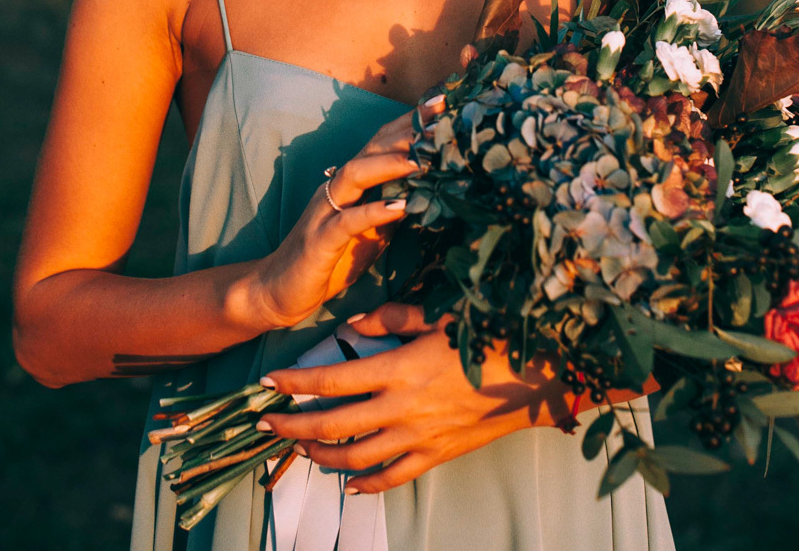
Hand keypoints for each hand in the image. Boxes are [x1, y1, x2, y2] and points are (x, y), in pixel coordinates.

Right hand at [250, 107, 438, 332]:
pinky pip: (347, 221)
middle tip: (441, 116)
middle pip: (372, 148)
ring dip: (389, 164)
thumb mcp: (373, 232)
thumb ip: (395, 209)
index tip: (443, 104)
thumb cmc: (331, 260)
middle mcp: (337, 187)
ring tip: (422, 160)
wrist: (281, 291)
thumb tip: (435, 192)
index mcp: (352, 183)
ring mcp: (326, 210)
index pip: (382, 142)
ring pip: (356, 174)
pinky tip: (399, 207)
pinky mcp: (320, 240)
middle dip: (406, 131)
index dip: (410, 122)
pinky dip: (373, 211)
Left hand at [255, 302, 569, 492]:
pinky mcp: (435, 456)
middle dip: (292, 425)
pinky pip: (393, 478)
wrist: (534, 379)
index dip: (296, 382)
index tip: (267, 382)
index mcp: (400, 368)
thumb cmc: (486, 337)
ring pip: (356, 458)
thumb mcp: (438, 314)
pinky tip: (349, 483)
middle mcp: (402, 409)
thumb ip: (392, 314)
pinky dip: (366, 484)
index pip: (332, 380)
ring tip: (300, 447)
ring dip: (321, 454)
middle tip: (264, 423)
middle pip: (332, 424)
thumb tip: (353, 324)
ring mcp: (418, 438)